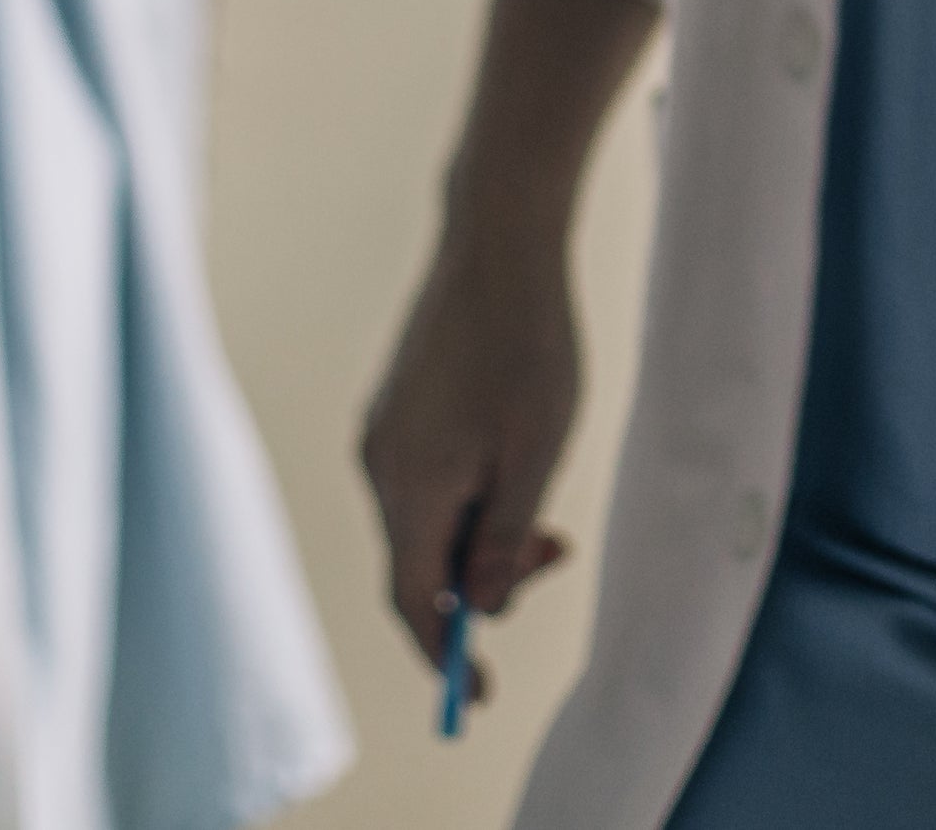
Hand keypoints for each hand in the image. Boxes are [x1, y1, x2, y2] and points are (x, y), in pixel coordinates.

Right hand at [356, 221, 583, 707]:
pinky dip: (469, 497)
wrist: (498, 240)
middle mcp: (380, 464)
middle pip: (421, 562)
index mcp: (409, 485)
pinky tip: (515, 460)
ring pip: (427, 520)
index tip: (475, 695)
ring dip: (483, 534)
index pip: (413, 601)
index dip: (442, 656)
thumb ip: (504, 539)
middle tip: (556, 549)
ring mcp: (384, 433)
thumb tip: (480, 609)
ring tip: (546, 502)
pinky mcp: (398, 409)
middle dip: (484, 579)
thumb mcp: (537, 454)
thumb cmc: (528, 343)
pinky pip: (426, 482)